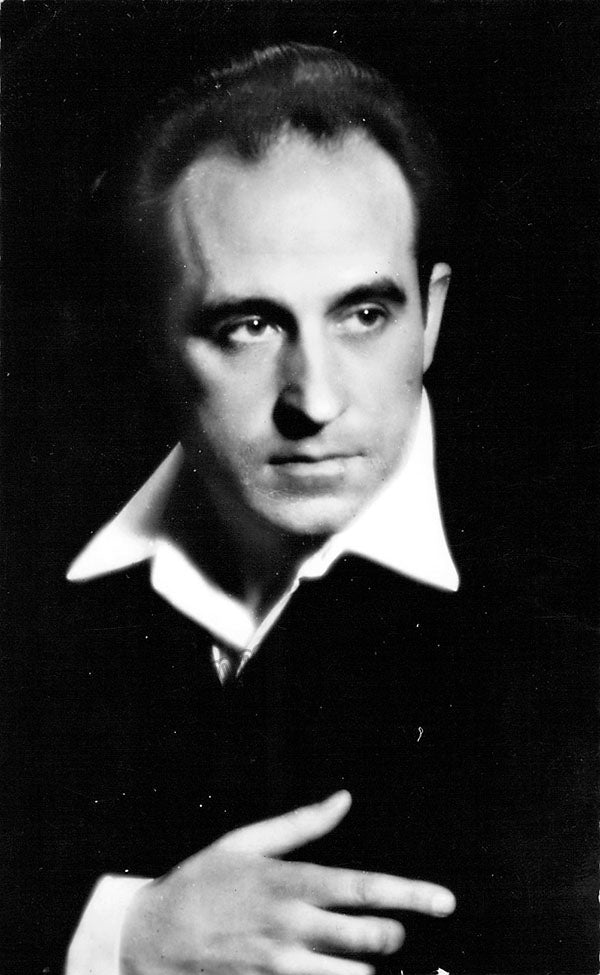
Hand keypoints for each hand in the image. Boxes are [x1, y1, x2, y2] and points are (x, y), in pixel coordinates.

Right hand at [120, 790, 455, 974]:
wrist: (148, 937)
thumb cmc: (200, 882)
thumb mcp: (245, 841)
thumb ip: (301, 823)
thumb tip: (344, 799)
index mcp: (289, 881)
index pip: (364, 888)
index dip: (411, 894)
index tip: (445, 901)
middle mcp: (291, 925)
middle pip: (369, 938)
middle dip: (393, 936)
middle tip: (393, 932)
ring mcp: (280, 966)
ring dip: (366, 969)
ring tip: (361, 958)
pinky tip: (334, 970)